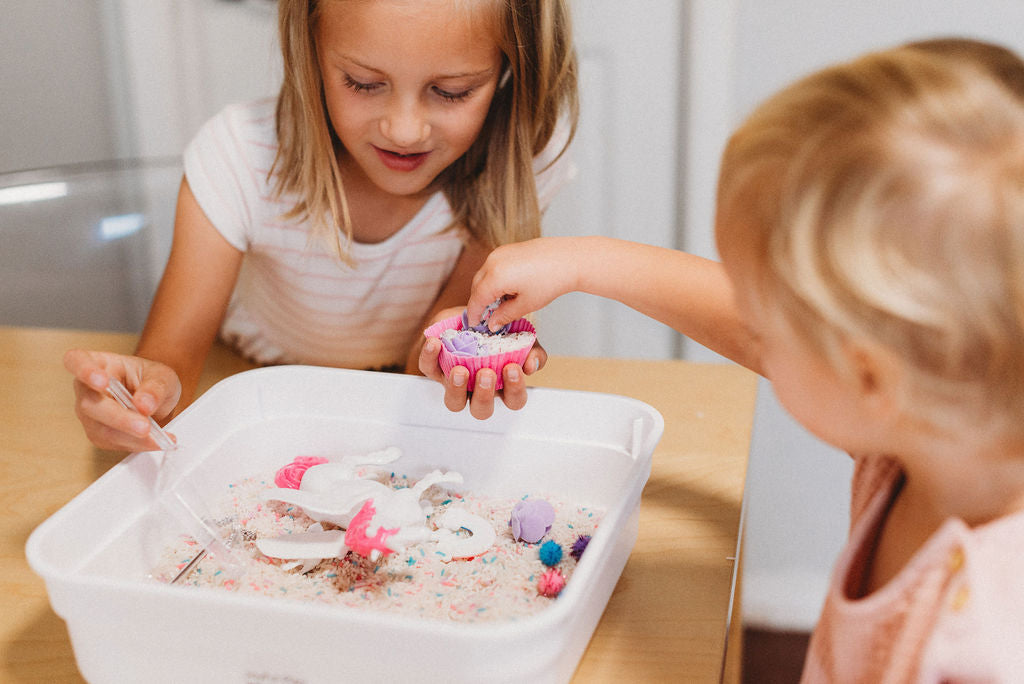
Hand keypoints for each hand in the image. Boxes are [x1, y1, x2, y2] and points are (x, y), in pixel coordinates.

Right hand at [63, 349, 181, 450]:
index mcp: (99, 363)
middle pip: (90, 404)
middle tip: (145, 426)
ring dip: (130, 436)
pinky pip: (112, 442)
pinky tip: (154, 441)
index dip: (84, 371)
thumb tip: (143, 404)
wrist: (157, 400)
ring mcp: (90, 413)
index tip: (102, 381)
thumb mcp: (162, 377)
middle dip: (119, 417)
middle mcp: (87, 388)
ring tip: (157, 437)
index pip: (77, 361)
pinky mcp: (98, 433)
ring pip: (100, 429)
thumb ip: (155, 388)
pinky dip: (135, 444)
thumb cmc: (153, 381)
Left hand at [418, 307, 548, 419]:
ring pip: (454, 402)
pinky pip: (428, 369)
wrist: (471, 315)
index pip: (514, 400)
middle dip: (484, 394)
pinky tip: (435, 342)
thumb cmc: (498, 332)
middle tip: (486, 373)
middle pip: (481, 410)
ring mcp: (456, 383)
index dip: (514, 390)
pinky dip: (429, 357)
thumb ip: (532, 350)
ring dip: (456, 388)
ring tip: (460, 369)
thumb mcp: (520, 336)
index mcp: (503, 385)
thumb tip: (531, 364)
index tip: (513, 367)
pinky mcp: (435, 369)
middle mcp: (479, 390)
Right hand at [467, 237, 581, 330]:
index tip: (475, 325)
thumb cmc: (551, 281)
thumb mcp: (526, 304)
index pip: (476, 299)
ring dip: (487, 290)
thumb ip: (505, 315)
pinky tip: (509, 290)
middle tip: (487, 318)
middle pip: (477, 286)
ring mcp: (499, 253)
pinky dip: (495, 279)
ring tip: (502, 305)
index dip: (474, 314)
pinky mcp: (507, 249)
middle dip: (479, 302)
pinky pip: (493, 267)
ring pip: (484, 275)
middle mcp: (493, 262)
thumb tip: (492, 324)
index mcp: (496, 277)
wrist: (569, 259)